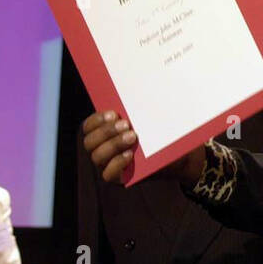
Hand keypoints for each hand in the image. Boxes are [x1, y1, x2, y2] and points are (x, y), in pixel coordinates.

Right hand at [82, 111, 204, 184]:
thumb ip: (139, 109)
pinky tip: (130, 155)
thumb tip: (139, 84)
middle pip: (90, 142)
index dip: (97, 120)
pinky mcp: (117, 179)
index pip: (88, 127)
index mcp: (103, 133)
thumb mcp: (148, 119)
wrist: (174, 157)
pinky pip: (107, 174)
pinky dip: (117, 163)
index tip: (114, 113)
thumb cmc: (158, 134)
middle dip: (106, 132)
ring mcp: (107, 165)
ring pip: (97, 156)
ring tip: (133, 137)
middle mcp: (100, 150)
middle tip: (126, 124)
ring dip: (113, 145)